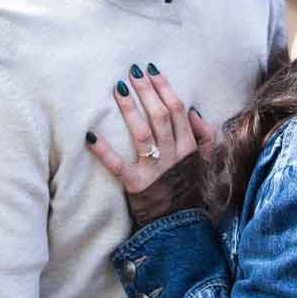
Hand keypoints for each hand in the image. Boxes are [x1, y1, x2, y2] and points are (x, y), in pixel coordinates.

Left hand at [86, 64, 218, 224]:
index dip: (164, 88)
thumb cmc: (189, 190)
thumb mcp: (206, 163)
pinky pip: (118, 166)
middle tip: (132, 71)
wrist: (179, 226)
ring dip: (129, 109)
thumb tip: (195, 112)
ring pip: (141, 133)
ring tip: (119, 88)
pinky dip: (103, 151)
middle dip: (146, 91)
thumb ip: (205, 137)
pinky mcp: (135, 185)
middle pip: (160, 116)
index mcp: (189, 148)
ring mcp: (154, 170)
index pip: (177, 110)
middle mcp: (173, 156)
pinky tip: (90, 135)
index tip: (151, 71)